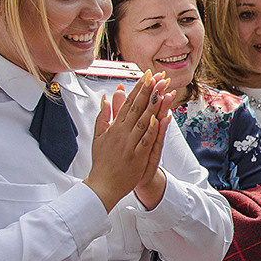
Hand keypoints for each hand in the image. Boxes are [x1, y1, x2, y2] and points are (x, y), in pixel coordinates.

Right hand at [85, 72, 170, 212]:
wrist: (102, 185)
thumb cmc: (102, 161)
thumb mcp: (98, 136)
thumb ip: (103, 116)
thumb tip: (107, 97)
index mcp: (114, 127)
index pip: (128, 103)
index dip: (138, 88)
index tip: (147, 75)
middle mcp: (122, 133)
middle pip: (137, 108)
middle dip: (148, 90)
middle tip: (158, 76)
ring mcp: (129, 144)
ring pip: (143, 121)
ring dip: (153, 104)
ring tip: (162, 90)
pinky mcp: (136, 156)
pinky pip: (145, 141)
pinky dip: (151, 130)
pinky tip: (157, 118)